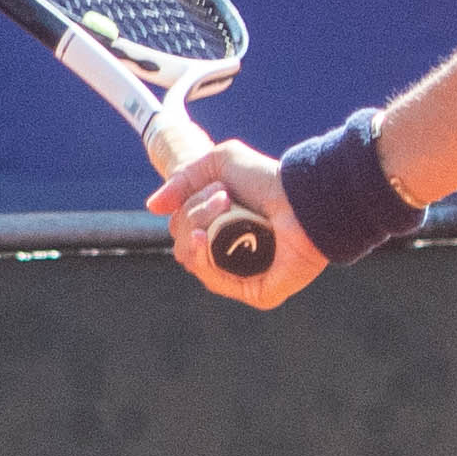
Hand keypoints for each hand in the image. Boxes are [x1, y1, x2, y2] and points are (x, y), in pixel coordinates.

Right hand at [147, 138, 328, 309]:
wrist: (304, 197)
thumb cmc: (268, 178)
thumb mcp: (220, 163)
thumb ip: (183, 179)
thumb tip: (152, 207)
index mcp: (220, 227)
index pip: (182, 229)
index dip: (189, 209)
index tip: (218, 190)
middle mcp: (229, 252)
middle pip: (184, 244)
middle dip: (196, 216)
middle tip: (225, 198)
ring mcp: (243, 274)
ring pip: (195, 263)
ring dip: (201, 232)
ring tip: (225, 209)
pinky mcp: (259, 292)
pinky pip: (218, 283)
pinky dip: (207, 261)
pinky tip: (207, 243)